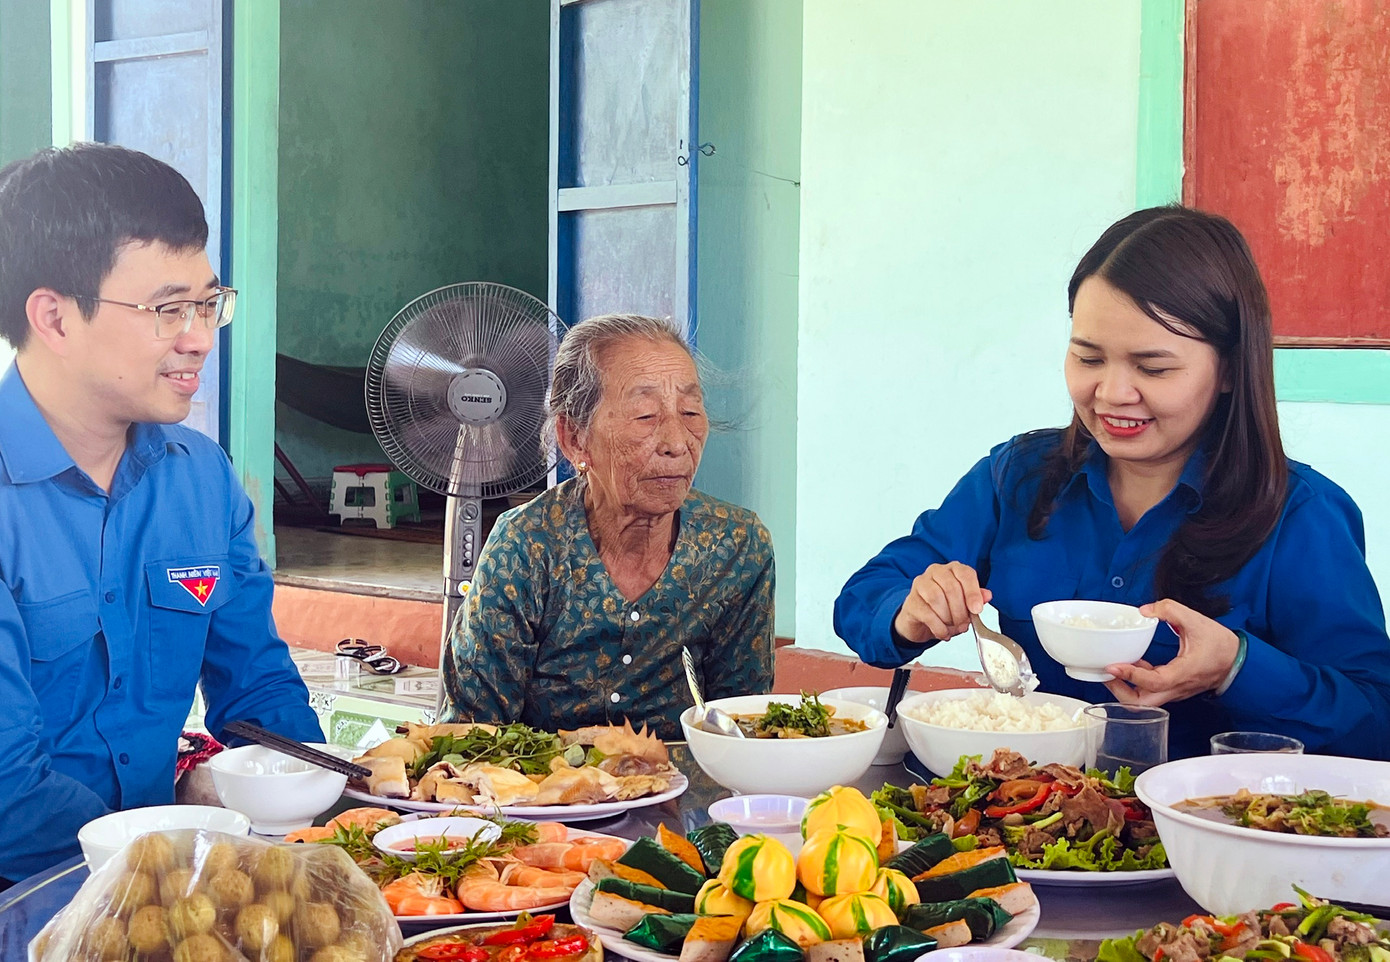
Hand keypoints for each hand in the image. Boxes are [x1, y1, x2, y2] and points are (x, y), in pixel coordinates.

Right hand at [893, 562, 991, 643]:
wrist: (920, 621)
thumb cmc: (944, 609)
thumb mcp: (964, 604)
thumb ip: (976, 598)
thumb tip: (987, 595)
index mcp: (952, 569)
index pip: (965, 574)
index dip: (973, 593)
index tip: (977, 610)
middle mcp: (935, 572)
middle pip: (951, 587)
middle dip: (960, 611)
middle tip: (964, 624)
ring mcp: (920, 584)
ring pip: (936, 598)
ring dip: (948, 618)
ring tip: (953, 627)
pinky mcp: (911, 601)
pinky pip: (927, 614)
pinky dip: (939, 627)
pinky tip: (943, 633)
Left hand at [1103, 598, 1239, 705]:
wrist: (1238, 661)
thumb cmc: (1221, 645)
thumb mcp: (1196, 620)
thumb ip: (1170, 610)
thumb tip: (1146, 610)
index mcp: (1183, 674)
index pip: (1153, 682)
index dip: (1131, 676)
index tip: (1113, 666)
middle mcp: (1177, 687)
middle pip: (1142, 703)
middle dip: (1120, 692)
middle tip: (1107, 673)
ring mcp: (1175, 690)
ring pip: (1145, 700)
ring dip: (1127, 687)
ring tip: (1114, 669)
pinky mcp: (1174, 687)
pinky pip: (1151, 690)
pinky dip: (1138, 680)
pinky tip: (1133, 663)